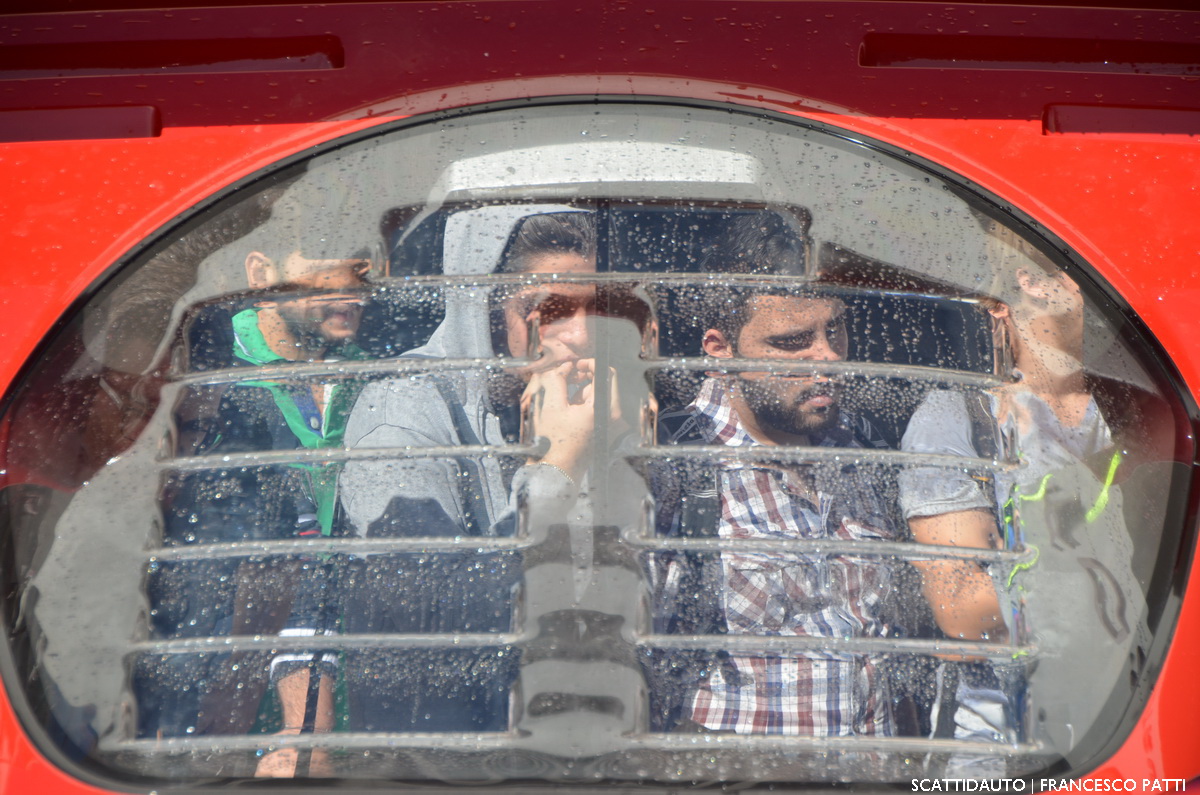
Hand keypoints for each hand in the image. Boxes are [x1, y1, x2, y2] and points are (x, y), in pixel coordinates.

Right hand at [522, 359, 623, 481]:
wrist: (556, 470)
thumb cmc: (553, 442)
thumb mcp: (552, 405)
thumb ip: (558, 379)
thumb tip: (565, 366)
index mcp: (603, 409)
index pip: (606, 374)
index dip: (590, 364)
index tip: (576, 365)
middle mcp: (612, 417)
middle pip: (604, 384)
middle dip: (585, 378)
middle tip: (568, 378)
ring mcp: (610, 425)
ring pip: (599, 396)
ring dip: (583, 392)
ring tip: (565, 402)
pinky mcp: (605, 430)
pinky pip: (598, 408)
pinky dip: (584, 405)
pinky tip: (569, 413)